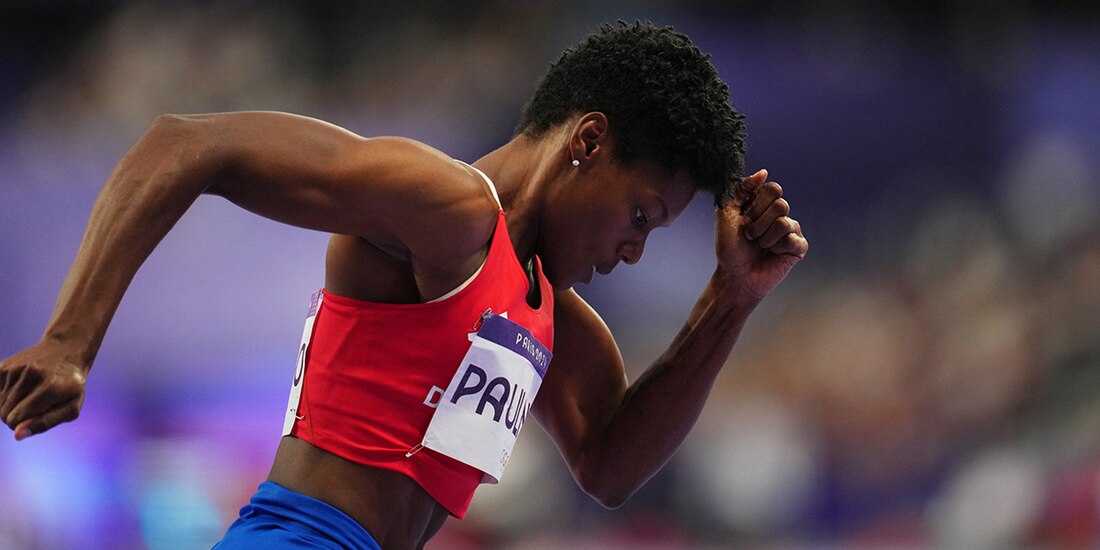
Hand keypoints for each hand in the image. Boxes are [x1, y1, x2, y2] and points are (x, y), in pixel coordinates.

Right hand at [0, 341, 87, 440]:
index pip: (16, 420)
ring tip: (31, 394)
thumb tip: (17, 435)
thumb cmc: (71, 385)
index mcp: (50, 388)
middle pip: (5, 414)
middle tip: (36, 405)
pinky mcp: (4, 366)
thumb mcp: (71, 407)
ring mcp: (15, 368)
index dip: (24, 424)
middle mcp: (31, 375)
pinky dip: (5, 395)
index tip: (38, 416)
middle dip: (17, 417)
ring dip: (11, 406)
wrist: (66, 351)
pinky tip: (22, 387)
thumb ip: (45, 423)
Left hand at [716, 169, 807, 303]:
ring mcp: (791, 230)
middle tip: (750, 235)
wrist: (734, 274)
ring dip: (765, 238)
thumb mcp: (726, 212)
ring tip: (759, 246)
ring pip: (784, 223)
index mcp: (764, 204)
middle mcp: (780, 214)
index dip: (757, 205)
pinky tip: (772, 254)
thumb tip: (763, 172)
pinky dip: (777, 248)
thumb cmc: (729, 246)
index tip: (744, 219)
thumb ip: (741, 189)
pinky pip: (792, 239)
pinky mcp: (798, 247)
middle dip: (759, 223)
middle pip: (781, 205)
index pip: (773, 189)